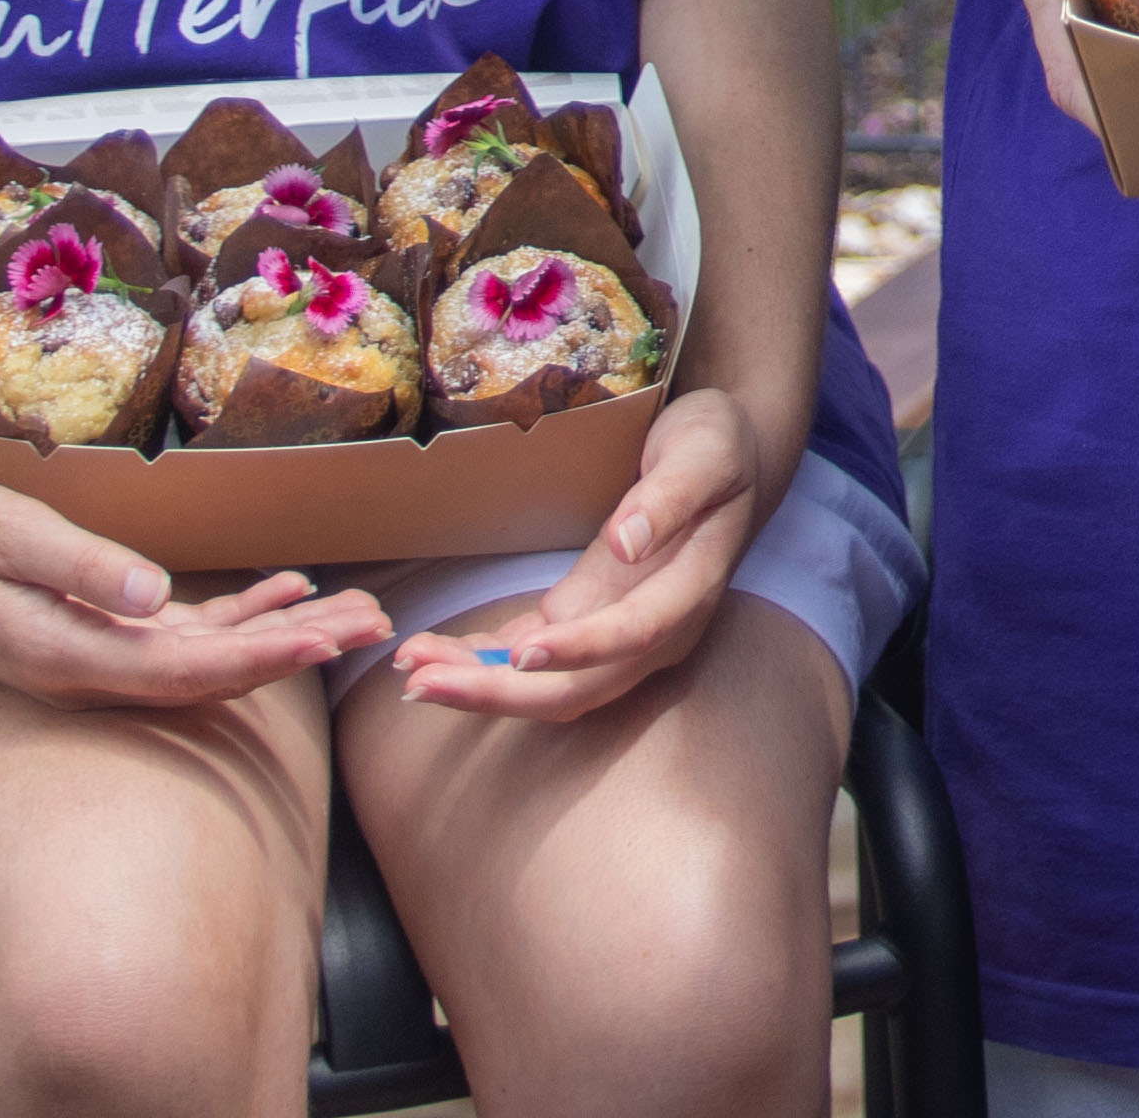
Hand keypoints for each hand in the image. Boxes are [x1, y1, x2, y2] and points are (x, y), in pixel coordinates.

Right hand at [0, 473, 386, 709]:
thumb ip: (78, 567)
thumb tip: (153, 598)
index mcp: (68, 656)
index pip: (186, 672)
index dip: (263, 660)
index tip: (329, 642)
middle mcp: (85, 673)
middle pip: (209, 675)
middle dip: (294, 652)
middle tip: (378, 627)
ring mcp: (86, 658)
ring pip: (200, 659)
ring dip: (277, 637)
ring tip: (355, 612)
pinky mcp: (84, 634)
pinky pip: (173, 638)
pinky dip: (234, 620)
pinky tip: (284, 594)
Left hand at [387, 388, 771, 719]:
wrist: (728, 459)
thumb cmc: (718, 445)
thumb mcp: (707, 451)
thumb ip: (671, 497)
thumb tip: (630, 542)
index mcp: (690, 591)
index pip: (632, 635)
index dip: (579, 651)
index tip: (522, 654)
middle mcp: (655, 632)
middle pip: (577, 688)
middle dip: (498, 693)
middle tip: (422, 683)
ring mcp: (618, 633)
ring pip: (546, 686)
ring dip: (478, 685)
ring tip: (410, 672)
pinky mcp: (587, 619)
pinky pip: (531, 658)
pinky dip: (483, 663)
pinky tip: (432, 657)